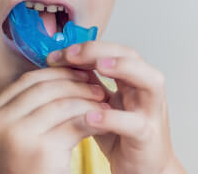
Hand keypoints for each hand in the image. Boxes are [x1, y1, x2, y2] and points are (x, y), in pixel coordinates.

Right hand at [0, 67, 109, 173]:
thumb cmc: (26, 166)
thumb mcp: (15, 132)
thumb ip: (28, 105)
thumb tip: (60, 71)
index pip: (28, 80)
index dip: (56, 73)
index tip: (77, 72)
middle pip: (44, 88)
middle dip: (74, 83)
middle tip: (96, 84)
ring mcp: (17, 135)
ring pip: (61, 104)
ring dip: (87, 100)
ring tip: (103, 101)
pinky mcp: (40, 151)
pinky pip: (73, 125)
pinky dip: (92, 119)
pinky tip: (103, 121)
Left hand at [47, 41, 185, 173]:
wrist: (141, 170)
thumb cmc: (118, 134)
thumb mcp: (99, 101)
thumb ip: (86, 80)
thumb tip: (60, 59)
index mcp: (131, 79)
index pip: (112, 49)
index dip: (86, 47)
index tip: (57, 54)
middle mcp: (144, 90)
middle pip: (131, 56)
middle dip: (100, 50)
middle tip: (72, 54)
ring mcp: (150, 113)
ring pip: (149, 81)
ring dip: (123, 68)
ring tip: (98, 66)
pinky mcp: (148, 138)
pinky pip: (135, 124)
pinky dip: (113, 117)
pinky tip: (91, 115)